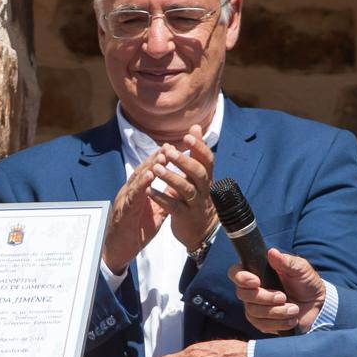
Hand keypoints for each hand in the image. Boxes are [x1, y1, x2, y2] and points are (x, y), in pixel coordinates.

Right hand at [103, 150, 168, 273]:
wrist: (119, 250)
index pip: (149, 172)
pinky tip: (149, 176)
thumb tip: (177, 189)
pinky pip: (133, 196)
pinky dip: (141, 185)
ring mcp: (125, 200)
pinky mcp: (124, 211)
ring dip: (150, 167)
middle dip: (156, 158)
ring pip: (138, 180)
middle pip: (143, 171)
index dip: (160, 159)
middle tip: (169, 145)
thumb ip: (164, 200)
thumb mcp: (155, 213)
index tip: (173, 148)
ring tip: (162, 156)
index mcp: (137, 192)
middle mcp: (130, 192)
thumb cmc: (136, 231)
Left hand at [147, 126, 218, 253]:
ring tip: (156, 169)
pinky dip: (161, 199)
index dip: (200, 147)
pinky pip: (174, 208)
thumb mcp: (198, 174)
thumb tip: (196, 126)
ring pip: (186, 190)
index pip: (208, 159)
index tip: (187, 136)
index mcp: (206, 177)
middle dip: (185, 161)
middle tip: (169, 151)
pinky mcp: (185, 217)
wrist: (200, 230)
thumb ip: (196, 151)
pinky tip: (149, 191)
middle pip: (199, 173)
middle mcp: (204, 189)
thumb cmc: (196, 195)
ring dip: (171, 178)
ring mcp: (196, 204)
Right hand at [230, 248, 326, 332]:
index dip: (241, 278)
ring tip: (294, 309)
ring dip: (275, 312)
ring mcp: (256, 308)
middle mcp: (252, 290)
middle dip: (264, 297)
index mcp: (257, 273)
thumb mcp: (301, 268)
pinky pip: (262, 326)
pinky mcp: (263, 323)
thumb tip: (271, 252)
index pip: (235, 273)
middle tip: (283, 297)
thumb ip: (286, 261)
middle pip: (242, 294)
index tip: (256, 281)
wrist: (317, 304)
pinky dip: (279, 323)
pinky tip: (292, 319)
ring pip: (252, 312)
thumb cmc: (306, 282)